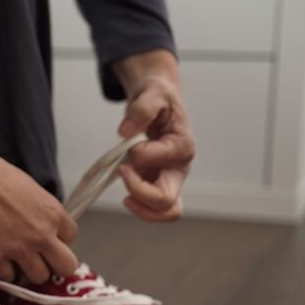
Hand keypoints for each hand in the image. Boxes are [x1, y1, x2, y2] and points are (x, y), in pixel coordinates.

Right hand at [0, 91, 77, 283]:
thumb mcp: (32, 190)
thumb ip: (43, 212)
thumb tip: (43, 228)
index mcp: (54, 213)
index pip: (71, 238)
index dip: (58, 240)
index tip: (46, 239)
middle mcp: (42, 234)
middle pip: (66, 267)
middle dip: (54, 265)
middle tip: (40, 260)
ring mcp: (20, 249)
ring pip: (39, 277)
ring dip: (29, 271)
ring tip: (16, 260)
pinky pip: (9, 278)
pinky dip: (4, 271)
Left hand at [113, 50, 195, 221]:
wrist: (158, 101)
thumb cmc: (159, 98)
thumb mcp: (152, 94)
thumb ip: (141, 110)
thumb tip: (125, 132)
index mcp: (182, 145)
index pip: (159, 159)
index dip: (137, 153)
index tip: (128, 136)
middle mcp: (179, 167)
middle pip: (167, 199)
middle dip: (139, 190)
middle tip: (122, 170)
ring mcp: (170, 179)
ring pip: (165, 211)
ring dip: (142, 206)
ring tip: (125, 195)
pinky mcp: (158, 184)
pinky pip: (156, 209)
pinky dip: (142, 209)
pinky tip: (128, 197)